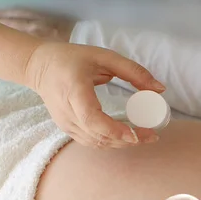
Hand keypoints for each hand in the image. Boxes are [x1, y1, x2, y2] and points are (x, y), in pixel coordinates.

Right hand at [0, 9, 164, 147]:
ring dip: (121, 143)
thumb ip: (133, 71)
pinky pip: (92, 142)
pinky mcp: (68, 130)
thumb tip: (160, 89)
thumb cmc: (72, 58)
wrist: (40, 68)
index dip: (113, 130)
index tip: (135, 134)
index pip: (91, 118)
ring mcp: (66, 124)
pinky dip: (110, 142)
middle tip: (152, 136)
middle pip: (98, 135)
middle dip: (127, 140)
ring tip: (144, 137)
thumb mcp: (104, 56)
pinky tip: (126, 136)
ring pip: (96, 143)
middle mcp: (67, 111)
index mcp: (73, 90)